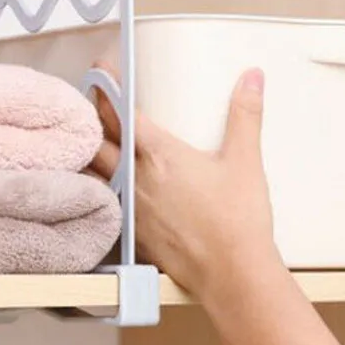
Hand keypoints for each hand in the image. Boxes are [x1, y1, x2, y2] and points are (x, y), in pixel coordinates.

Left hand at [90, 64, 280, 300]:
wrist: (232, 275)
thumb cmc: (238, 221)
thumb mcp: (245, 161)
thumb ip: (245, 115)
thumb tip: (252, 78)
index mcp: (159, 154)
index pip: (120, 111)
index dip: (106, 87)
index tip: (101, 70)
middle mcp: (136, 178)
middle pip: (97, 138)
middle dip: (92, 115)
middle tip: (95, 99)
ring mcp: (130, 207)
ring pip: (95, 171)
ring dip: (92, 151)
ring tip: (96, 137)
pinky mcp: (133, 232)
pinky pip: (107, 200)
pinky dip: (102, 184)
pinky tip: (112, 182)